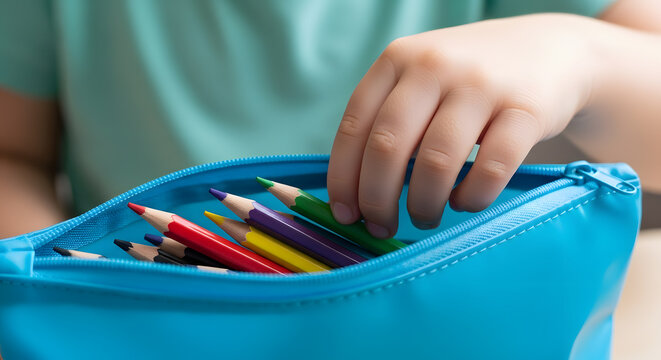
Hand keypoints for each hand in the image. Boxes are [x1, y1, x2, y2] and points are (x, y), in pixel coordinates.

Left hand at [328, 14, 602, 237]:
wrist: (550, 50)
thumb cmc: (470, 82)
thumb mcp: (422, 81)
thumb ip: (388, 123)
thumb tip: (354, 197)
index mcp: (397, 60)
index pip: (354, 127)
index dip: (343, 178)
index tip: (345, 214)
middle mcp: (434, 66)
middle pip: (387, 147)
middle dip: (377, 200)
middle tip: (381, 227)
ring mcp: (481, 85)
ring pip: (435, 163)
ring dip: (423, 205)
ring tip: (425, 217)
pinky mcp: (526, 109)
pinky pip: (490, 170)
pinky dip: (471, 198)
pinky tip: (465, 201)